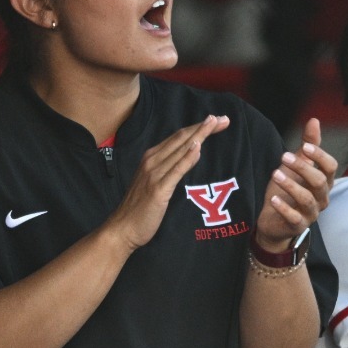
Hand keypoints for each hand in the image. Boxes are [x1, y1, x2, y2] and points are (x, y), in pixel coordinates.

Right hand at [103, 116, 230, 250]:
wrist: (123, 228)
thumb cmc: (139, 209)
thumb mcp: (155, 183)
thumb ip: (170, 168)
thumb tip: (192, 154)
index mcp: (151, 158)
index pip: (178, 137)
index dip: (198, 127)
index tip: (215, 121)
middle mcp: (152, 161)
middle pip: (182, 138)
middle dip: (204, 127)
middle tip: (224, 118)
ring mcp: (154, 174)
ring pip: (180, 149)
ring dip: (199, 135)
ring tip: (215, 123)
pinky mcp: (158, 189)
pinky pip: (176, 170)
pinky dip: (187, 157)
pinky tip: (198, 147)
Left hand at [254, 119, 338, 250]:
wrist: (274, 220)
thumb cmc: (288, 191)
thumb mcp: (296, 165)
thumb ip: (307, 145)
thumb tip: (314, 120)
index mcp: (323, 181)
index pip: (331, 167)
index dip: (320, 156)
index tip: (305, 147)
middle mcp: (321, 198)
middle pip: (320, 182)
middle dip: (302, 168)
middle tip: (283, 157)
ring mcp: (311, 213)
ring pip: (306, 199)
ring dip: (291, 186)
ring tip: (275, 174)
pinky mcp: (298, 225)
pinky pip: (294, 218)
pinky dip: (284, 208)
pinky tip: (273, 199)